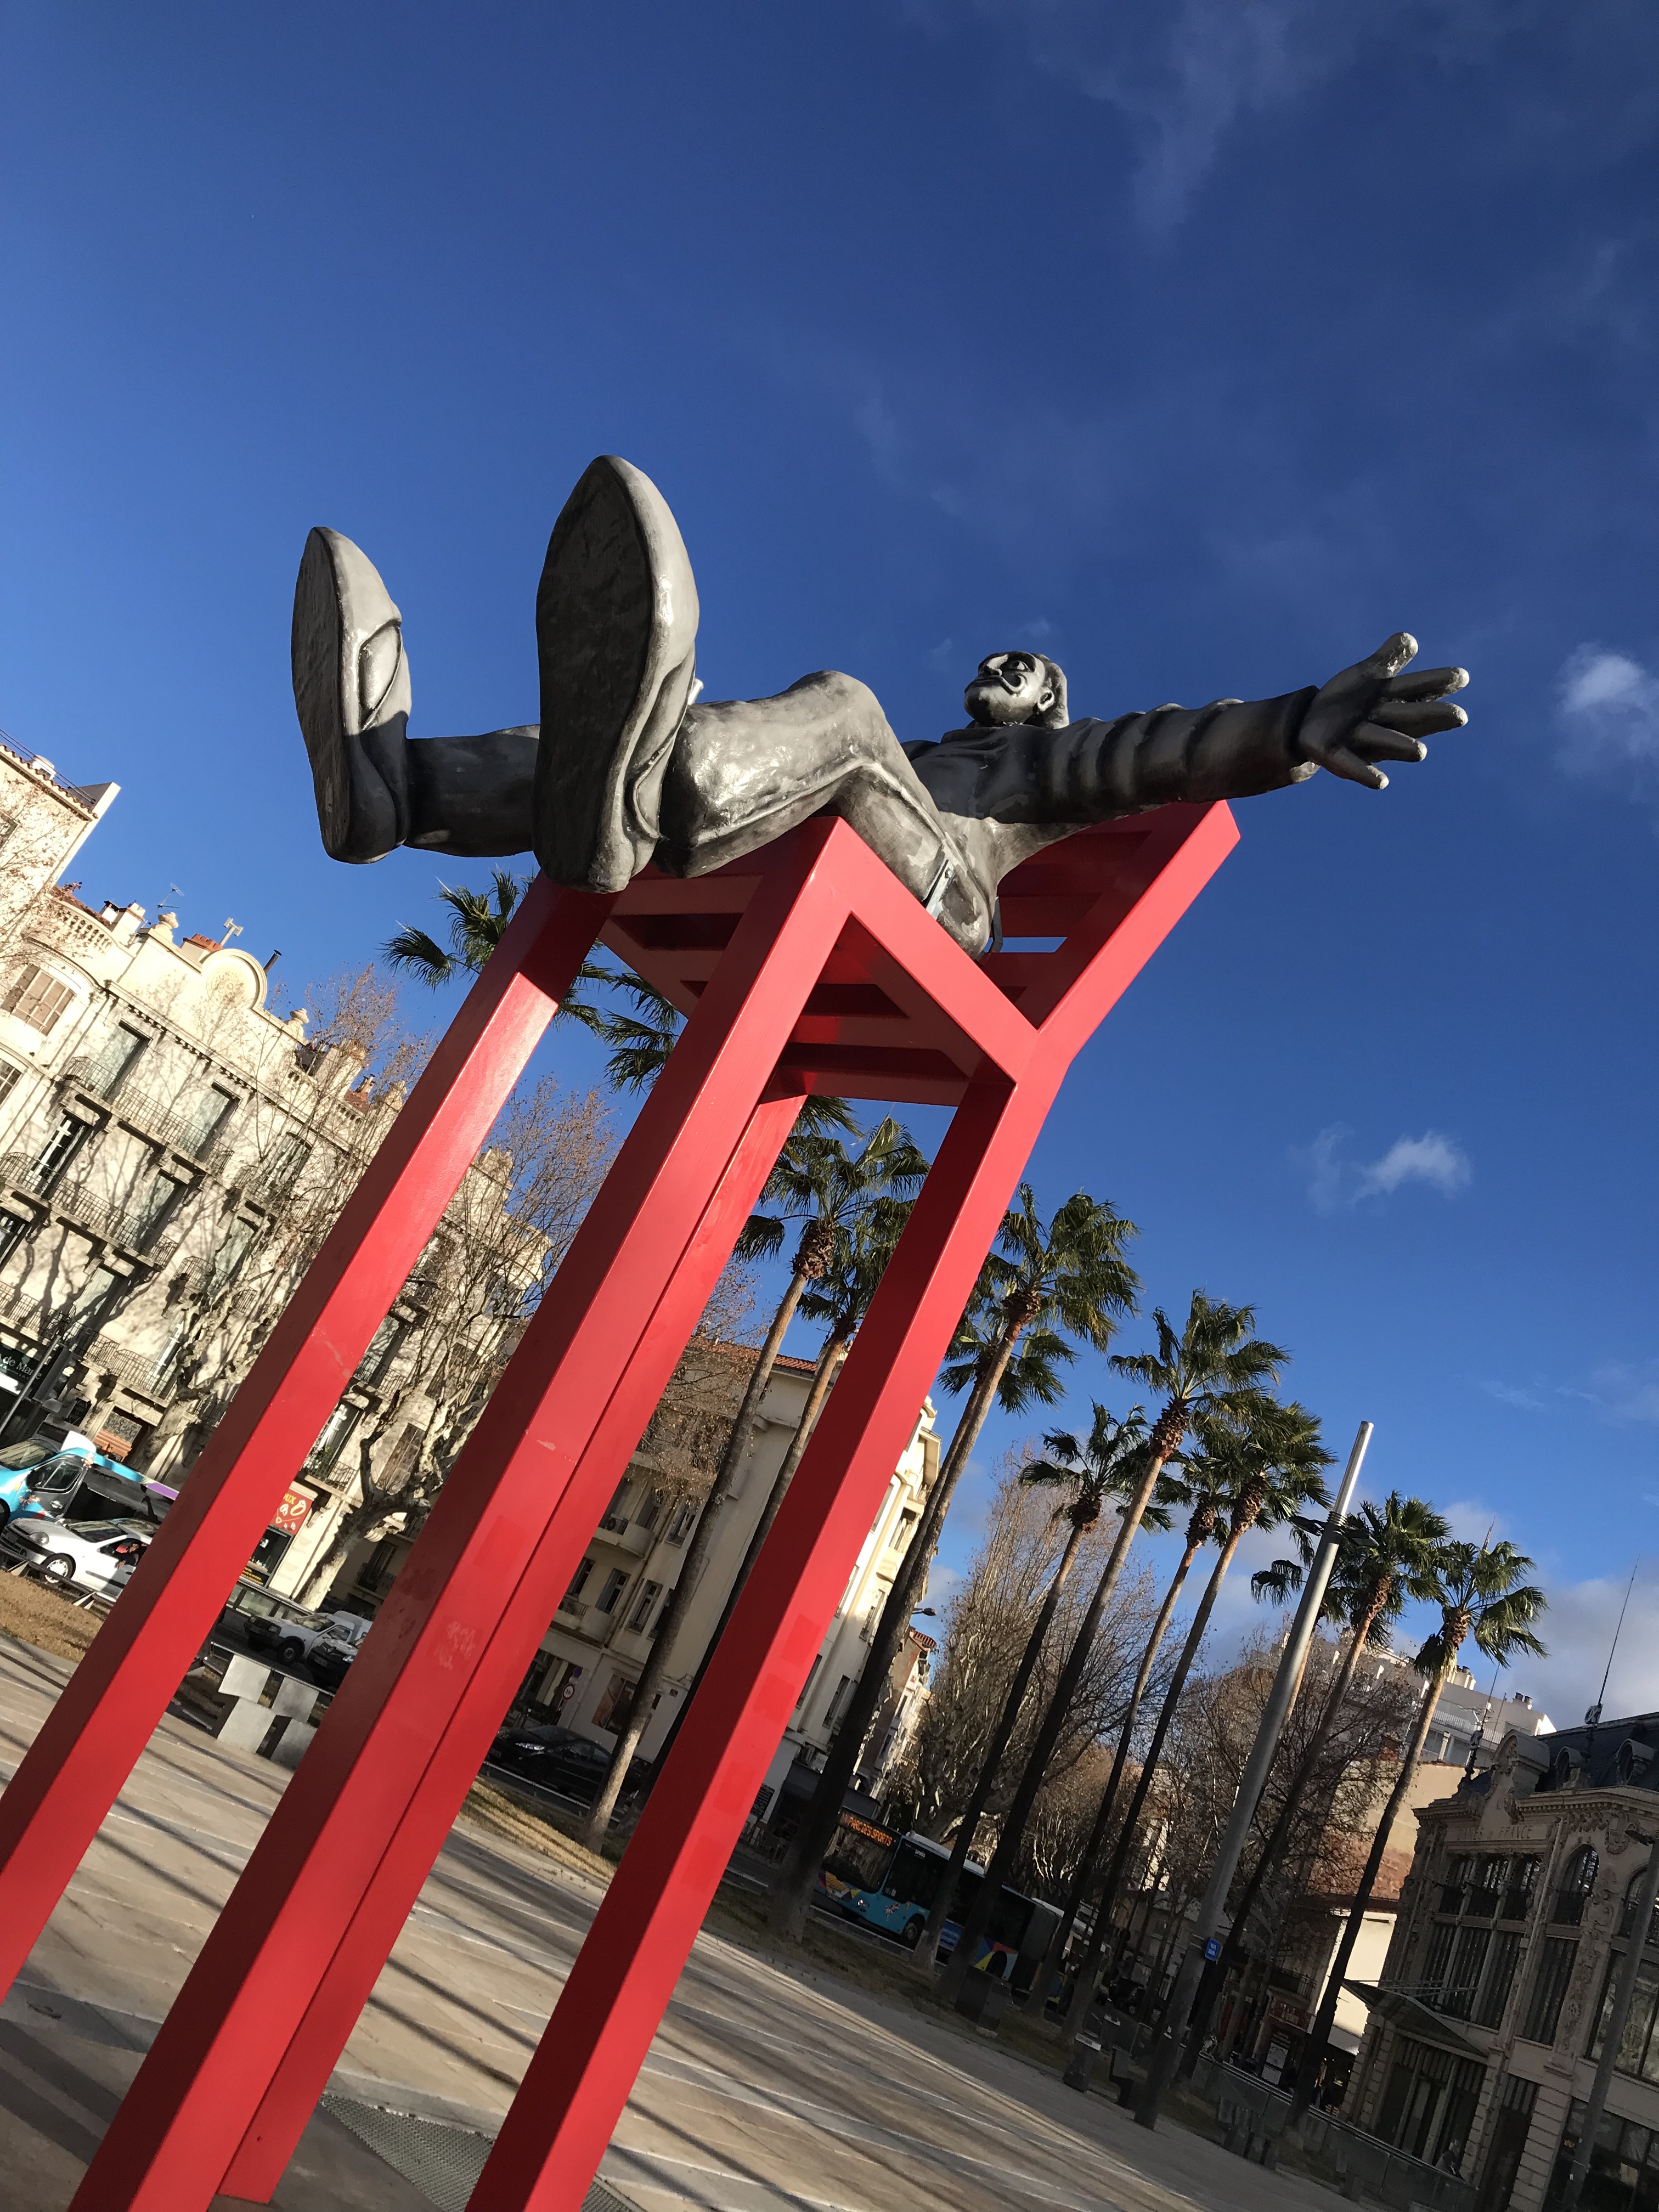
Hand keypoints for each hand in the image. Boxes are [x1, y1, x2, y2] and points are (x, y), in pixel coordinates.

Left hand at [1299, 633, 1467, 789]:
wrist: (1308, 723)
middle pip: (1410, 716)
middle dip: (1433, 716)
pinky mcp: (1337, 755)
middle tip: (1460, 717)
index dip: (1438, 683)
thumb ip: (1389, 658)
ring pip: (1385, 740)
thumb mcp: (1367, 675)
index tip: (1462, 676)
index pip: (1418, 689)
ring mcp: (1361, 738)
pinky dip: (1365, 773)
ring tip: (1421, 753)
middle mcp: (1382, 720)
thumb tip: (1409, 639)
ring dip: (1401, 745)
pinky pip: (1353, 765)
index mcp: (1391, 698)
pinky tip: (1381, 782)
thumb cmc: (1348, 699)